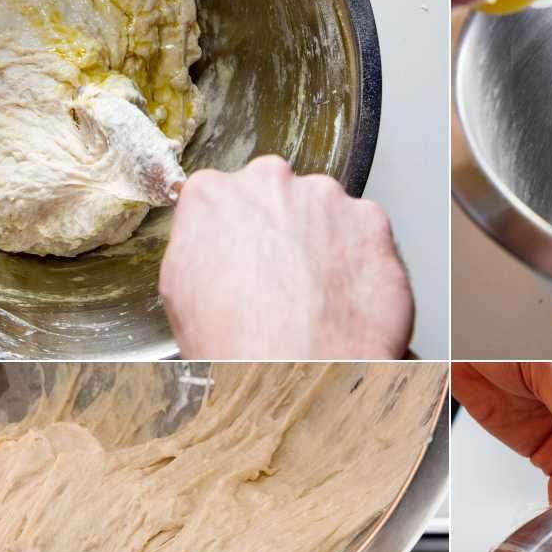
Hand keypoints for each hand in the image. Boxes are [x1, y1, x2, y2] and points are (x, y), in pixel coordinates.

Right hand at [159, 155, 412, 358]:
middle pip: (279, 195)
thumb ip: (200, 247)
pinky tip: (348, 298)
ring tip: (319, 296)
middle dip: (285, 227)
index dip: (239, 232)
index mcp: (212, 195)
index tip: (247, 253)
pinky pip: (368, 236)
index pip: (224, 197)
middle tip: (285, 278)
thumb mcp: (180, 293)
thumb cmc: (237, 344)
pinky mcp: (371, 221)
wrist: (297, 370)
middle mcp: (270, 181)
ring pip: (327, 212)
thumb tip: (214, 248)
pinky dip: (363, 261)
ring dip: (326, 242)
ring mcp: (326, 198)